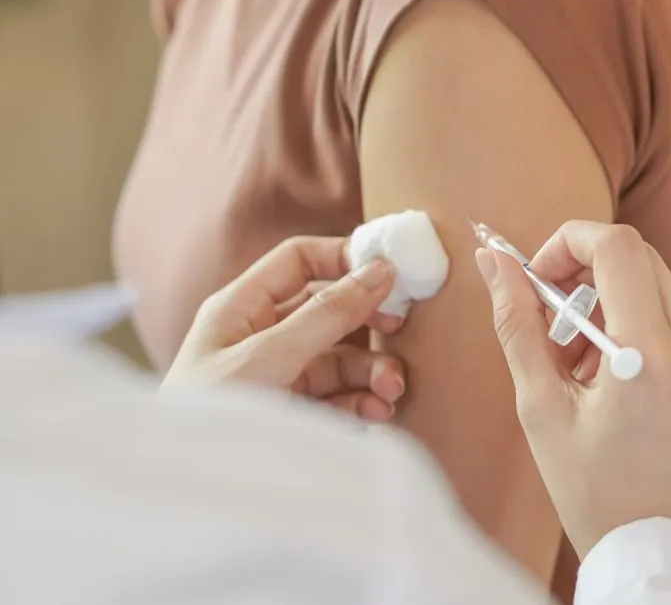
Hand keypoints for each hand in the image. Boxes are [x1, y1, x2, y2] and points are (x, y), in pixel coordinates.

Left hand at [164, 236, 406, 420]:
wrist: (188, 496)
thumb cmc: (206, 417)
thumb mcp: (267, 357)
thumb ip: (325, 315)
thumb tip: (379, 269)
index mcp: (240, 308)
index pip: (298, 261)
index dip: (343, 258)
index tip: (389, 270)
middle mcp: (260, 337)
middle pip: (329, 312)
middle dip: (368, 323)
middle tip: (399, 328)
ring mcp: (279, 378)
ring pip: (341, 359)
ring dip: (372, 371)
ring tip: (391, 391)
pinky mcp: (294, 416)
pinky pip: (340, 398)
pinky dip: (363, 402)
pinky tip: (377, 413)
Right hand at [475, 221, 670, 558]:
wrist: (665, 560)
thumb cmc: (599, 500)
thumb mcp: (542, 411)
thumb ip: (518, 327)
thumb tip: (493, 265)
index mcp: (648, 357)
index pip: (617, 246)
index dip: (568, 242)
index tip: (540, 276)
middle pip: (640, 260)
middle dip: (586, 274)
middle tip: (552, 322)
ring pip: (658, 291)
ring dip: (611, 304)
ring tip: (577, 366)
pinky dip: (637, 332)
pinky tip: (610, 383)